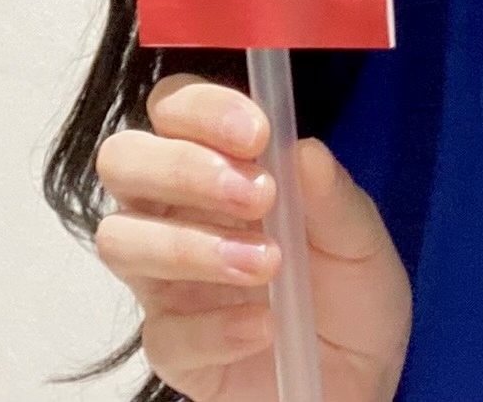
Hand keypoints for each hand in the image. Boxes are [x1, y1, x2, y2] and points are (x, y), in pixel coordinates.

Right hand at [94, 76, 409, 401]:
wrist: (359, 384)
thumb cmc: (350, 296)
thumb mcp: (362, 241)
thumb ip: (333, 197)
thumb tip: (305, 149)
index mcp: (213, 164)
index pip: (173, 108)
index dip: (201, 108)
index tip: (257, 132)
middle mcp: (172, 212)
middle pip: (122, 160)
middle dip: (182, 168)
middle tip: (257, 195)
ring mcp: (164, 281)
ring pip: (120, 240)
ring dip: (191, 245)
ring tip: (267, 265)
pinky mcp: (171, 349)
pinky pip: (164, 332)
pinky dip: (216, 327)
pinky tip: (265, 326)